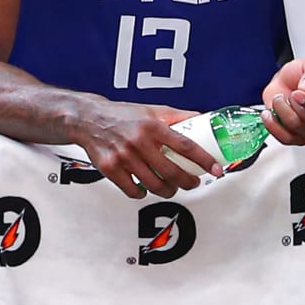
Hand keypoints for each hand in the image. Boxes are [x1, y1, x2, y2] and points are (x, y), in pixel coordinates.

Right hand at [69, 101, 221, 199]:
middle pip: (171, 172)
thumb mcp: (150, 110)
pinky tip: (146, 188)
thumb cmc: (121, 115)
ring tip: (171, 188)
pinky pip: (133, 191)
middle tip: (192, 182)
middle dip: (187, 182)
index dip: (203, 160)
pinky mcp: (111, 170)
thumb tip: (199, 118)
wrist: (88, 119)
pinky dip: (143, 193)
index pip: (185, 145)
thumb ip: (175, 116)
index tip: (216, 169)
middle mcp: (138, 142)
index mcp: (152, 126)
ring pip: (154, 185)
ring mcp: (124, 157)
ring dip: (168, 190)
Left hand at [260, 57, 304, 145]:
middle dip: (293, 104)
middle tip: (291, 92)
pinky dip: (273, 126)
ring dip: (281, 111)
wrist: (287, 81)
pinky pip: (285, 138)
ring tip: (279, 99)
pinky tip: (269, 113)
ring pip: (295, 129)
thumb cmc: (303, 74)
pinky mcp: (296, 137)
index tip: (297, 93)